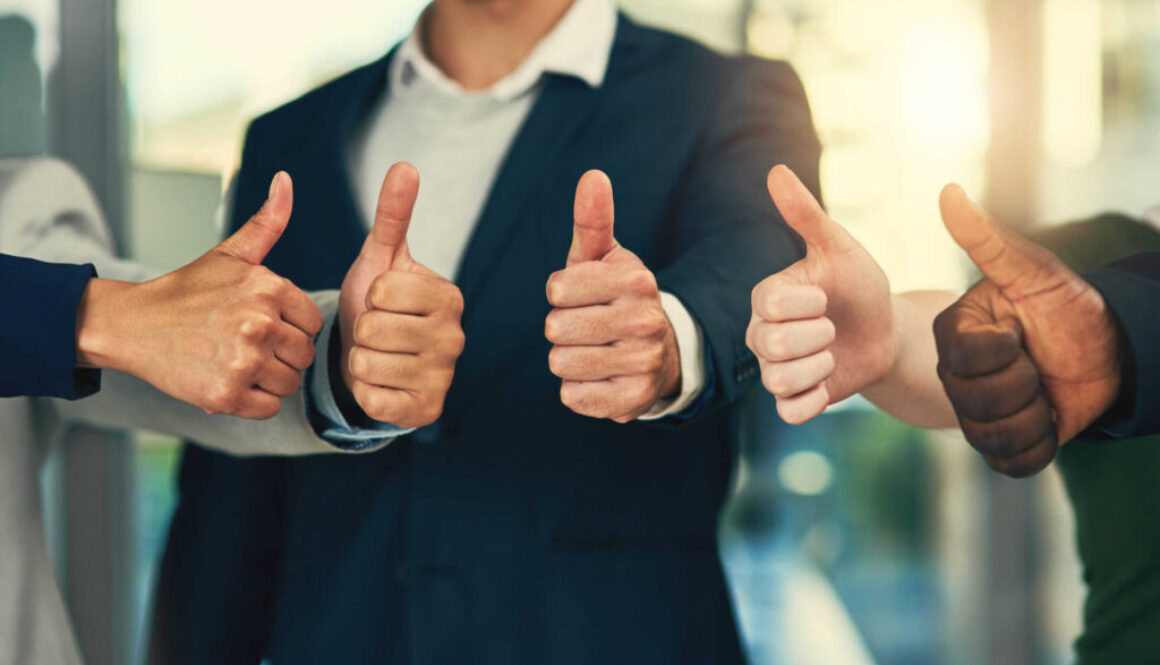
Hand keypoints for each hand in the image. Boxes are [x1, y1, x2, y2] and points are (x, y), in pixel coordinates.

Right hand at [75, 172, 322, 418]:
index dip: (290, 327)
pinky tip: (229, 381)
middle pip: (303, 355)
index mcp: (268, 287)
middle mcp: (259, 323)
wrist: (133, 325)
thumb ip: (267, 223)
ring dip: (268, 380)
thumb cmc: (189, 290)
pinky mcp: (225, 395)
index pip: (312, 323)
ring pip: (289, 383)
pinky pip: (269, 408)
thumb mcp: (231, 254)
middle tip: (246, 345)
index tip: (261, 324)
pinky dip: (253, 402)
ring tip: (236, 362)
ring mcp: (243, 361)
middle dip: (281, 355)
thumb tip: (286, 180)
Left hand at [339, 162, 464, 427]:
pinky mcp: (426, 411)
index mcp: (449, 296)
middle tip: (377, 333)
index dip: (369, 296)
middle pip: (372, 328)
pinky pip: (372, 398)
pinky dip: (365, 391)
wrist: (379, 357)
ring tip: (377, 355)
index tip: (382, 302)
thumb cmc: (380, 304)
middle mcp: (455, 337)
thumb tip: (405, 165)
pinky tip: (380, 383)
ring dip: (360, 361)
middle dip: (362, 330)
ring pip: (366, 364)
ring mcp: (443, 377)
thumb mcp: (381, 258)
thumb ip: (392, 215)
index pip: (382, 291)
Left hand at [545, 170, 679, 422]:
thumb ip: (593, 219)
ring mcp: (643, 362)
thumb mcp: (604, 258)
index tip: (581, 296)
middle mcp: (646, 320)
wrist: (659, 354)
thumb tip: (592, 176)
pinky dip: (576, 389)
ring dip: (567, 360)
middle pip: (555, 328)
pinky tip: (600, 377)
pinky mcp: (633, 400)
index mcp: (636, 280)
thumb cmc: (616, 298)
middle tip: (588, 327)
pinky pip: (572, 396)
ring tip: (593, 352)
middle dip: (561, 329)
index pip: (557, 289)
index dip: (560, 294)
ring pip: (560, 363)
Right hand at [746, 165, 893, 423]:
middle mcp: (763, 335)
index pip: (769, 306)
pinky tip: (830, 383)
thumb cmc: (859, 285)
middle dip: (816, 336)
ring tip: (834, 354)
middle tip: (833, 327)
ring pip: (779, 380)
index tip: (827, 297)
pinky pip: (789, 412)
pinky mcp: (796, 400)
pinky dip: (812, 402)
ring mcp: (776, 370)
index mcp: (767, 298)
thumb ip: (805, 214)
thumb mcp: (839, 247)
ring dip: (819, 368)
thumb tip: (775, 170)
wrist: (886, 330)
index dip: (806, 304)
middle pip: (772, 345)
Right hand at [933, 185, 1120, 476]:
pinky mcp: (1003, 443)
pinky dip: (1041, 445)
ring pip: (994, 436)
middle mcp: (955, 376)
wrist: (1109, 350)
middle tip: (1039, 362)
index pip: (966, 359)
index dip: (1006, 351)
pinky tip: (1050, 418)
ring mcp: (976, 413)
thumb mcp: (1033, 271)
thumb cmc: (1066, 304)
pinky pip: (1012, 463)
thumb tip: (948, 191)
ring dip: (1037, 415)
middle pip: (977, 403)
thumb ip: (986, 239)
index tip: (1022, 331)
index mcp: (954, 334)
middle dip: (1026, 385)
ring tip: (1045, 390)